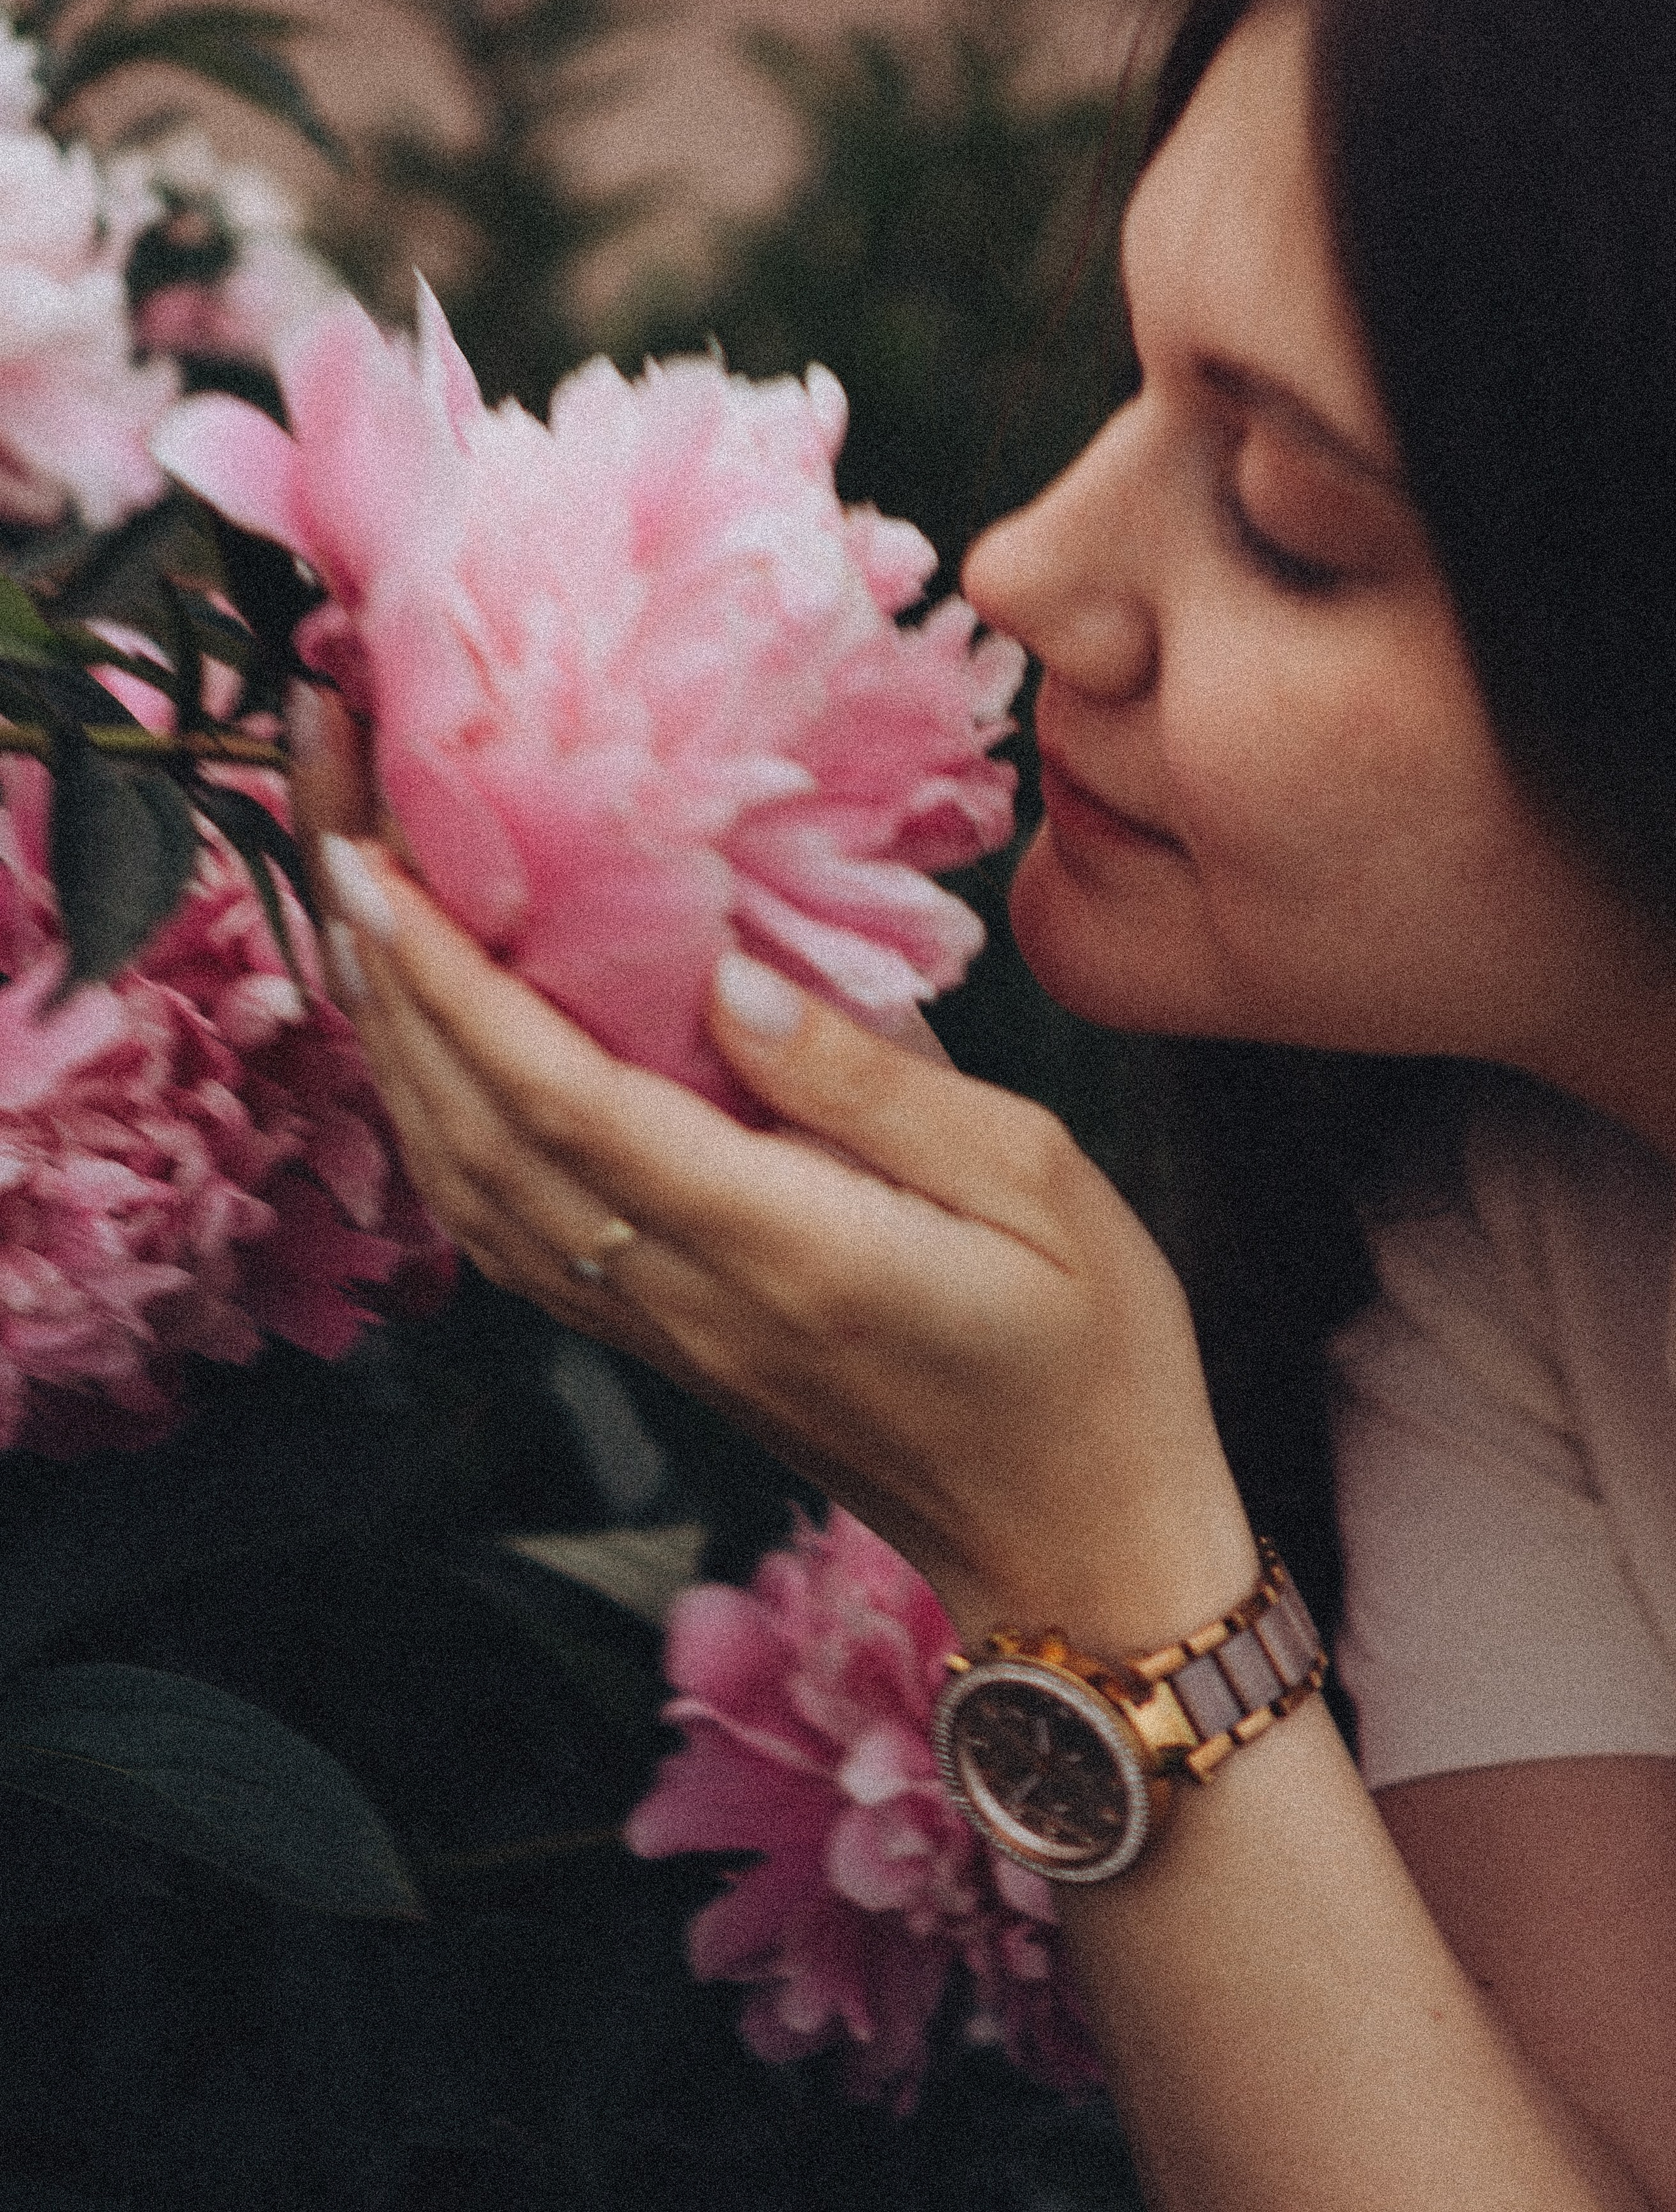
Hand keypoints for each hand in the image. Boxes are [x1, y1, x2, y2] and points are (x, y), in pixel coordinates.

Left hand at [286, 685, 1253, 1647]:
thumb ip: (869, 1078)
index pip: (570, 1103)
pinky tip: (434, 1068)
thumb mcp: (1032, 1181)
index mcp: (785, 1246)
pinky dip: (445, 1141)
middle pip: (483, 1141)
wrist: (1077, 1549)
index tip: (376, 865)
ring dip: (399, 1061)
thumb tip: (728, 971)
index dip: (456, 985)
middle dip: (390, 988)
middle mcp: (690, 1300)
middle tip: (331, 836)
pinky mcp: (668, 1350)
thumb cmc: (1092, 1356)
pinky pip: (513, 1241)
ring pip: (476, 1196)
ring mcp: (665, 1337)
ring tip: (360, 927)